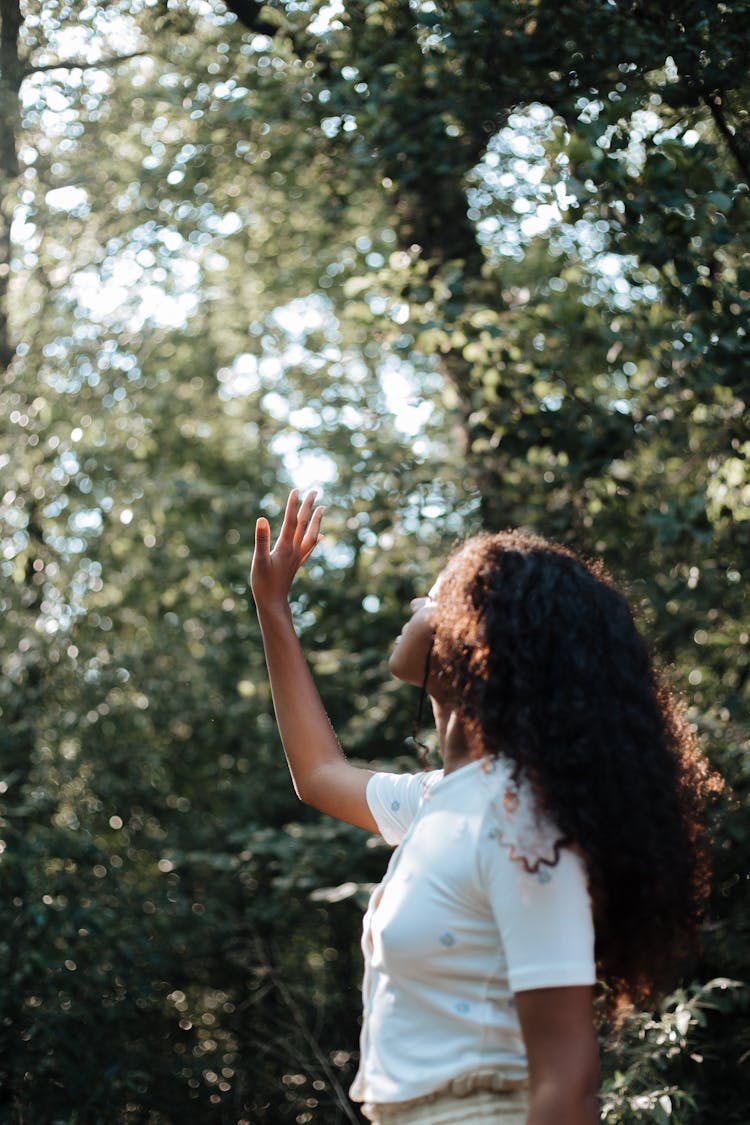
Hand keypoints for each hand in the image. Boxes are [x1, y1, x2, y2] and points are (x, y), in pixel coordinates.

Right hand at [251, 488, 324, 607]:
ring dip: (316, 520)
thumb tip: (262, 519)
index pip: (291, 521)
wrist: (273, 603)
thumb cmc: (263, 583)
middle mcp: (294, 550)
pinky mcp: (296, 565)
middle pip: (304, 524)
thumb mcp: (259, 560)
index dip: (293, 505)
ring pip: (310, 534)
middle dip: (309, 507)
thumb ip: (261, 539)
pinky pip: (309, 549)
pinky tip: (319, 537)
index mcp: (285, 547)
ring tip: (323, 508)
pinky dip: (315, 540)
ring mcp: (297, 557)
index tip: (296, 490)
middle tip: (315, 491)